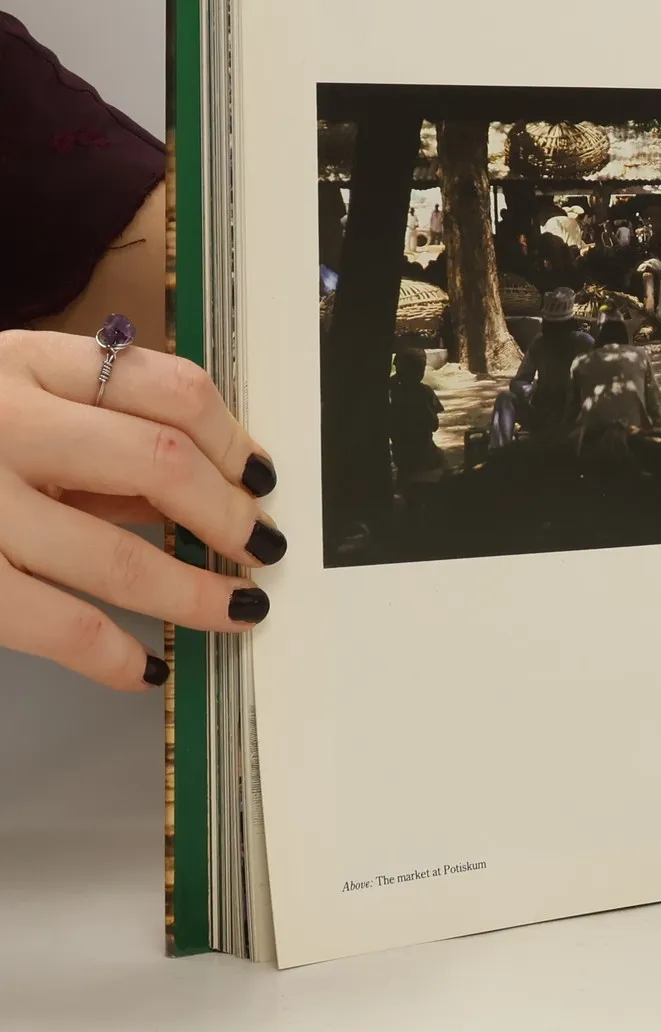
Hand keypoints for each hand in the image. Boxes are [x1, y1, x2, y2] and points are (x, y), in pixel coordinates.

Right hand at [0, 330, 282, 689]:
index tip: (263, 477)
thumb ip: (94, 434)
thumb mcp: (11, 404)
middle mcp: (0, 423)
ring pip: (118, 557)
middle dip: (230, 515)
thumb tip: (210, 487)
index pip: (168, 387)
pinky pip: (55, 625)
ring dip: (196, 592)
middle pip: (162, 462)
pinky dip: (114, 655)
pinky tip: (146, 666)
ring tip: (238, 610)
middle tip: (263, 548)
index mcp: (23, 364)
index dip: (235, 437)